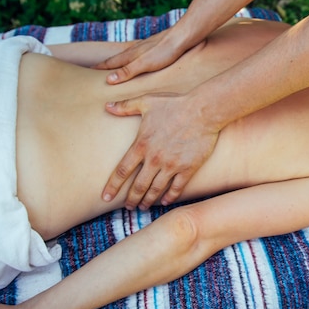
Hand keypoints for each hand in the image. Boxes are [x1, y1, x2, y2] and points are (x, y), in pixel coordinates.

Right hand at [93, 29, 189, 83]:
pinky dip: (133, 56)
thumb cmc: (166, 51)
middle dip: (106, 63)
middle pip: (118, 57)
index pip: (112, 63)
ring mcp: (147, 46)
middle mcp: (137, 49)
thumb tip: (109, 80)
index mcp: (132, 55)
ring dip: (119, 59)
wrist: (184, 35)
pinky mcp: (157, 45)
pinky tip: (139, 55)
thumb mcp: (145, 64)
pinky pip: (140, 52)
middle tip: (95, 67)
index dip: (100, 68)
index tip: (87, 71)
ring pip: (128, 54)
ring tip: (114, 62)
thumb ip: (128, 72)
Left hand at [102, 92, 218, 209]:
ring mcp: (172, 165)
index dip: (113, 186)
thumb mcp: (146, 101)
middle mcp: (154, 159)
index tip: (106, 197)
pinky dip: (170, 197)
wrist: (203, 111)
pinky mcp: (188, 168)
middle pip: (138, 186)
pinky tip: (165, 201)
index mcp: (142, 145)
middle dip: (131, 199)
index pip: (122, 171)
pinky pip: (177, 188)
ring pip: (156, 190)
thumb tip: (107, 106)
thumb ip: (125, 106)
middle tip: (128, 207)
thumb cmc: (175, 104)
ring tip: (144, 207)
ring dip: (148, 201)